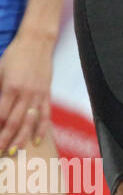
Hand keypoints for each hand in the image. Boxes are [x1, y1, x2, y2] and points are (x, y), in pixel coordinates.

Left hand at [0, 31, 54, 155]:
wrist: (37, 42)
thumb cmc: (14, 55)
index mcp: (10, 87)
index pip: (0, 115)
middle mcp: (25, 93)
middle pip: (14, 122)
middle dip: (5, 139)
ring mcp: (38, 94)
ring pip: (29, 121)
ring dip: (21, 138)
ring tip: (13, 151)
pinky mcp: (47, 93)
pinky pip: (45, 114)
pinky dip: (41, 128)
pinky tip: (36, 140)